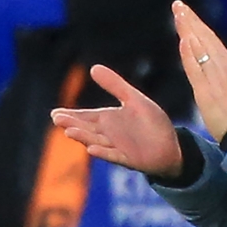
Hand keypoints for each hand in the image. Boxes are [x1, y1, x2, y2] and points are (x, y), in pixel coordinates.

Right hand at [51, 65, 183, 177]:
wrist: (171, 146)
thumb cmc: (151, 123)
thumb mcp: (134, 99)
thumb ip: (115, 85)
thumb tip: (93, 67)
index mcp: (109, 120)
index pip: (86, 117)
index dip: (72, 115)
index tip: (55, 113)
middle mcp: (109, 134)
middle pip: (87, 129)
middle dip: (73, 124)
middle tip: (57, 119)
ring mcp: (118, 147)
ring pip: (97, 141)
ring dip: (84, 137)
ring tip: (69, 131)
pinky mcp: (129, 159)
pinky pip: (114, 155)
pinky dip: (103, 152)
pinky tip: (91, 149)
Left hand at [172, 0, 226, 140]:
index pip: (210, 37)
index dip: (197, 22)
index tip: (185, 9)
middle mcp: (221, 66)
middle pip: (203, 39)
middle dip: (189, 21)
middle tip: (178, 5)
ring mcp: (212, 77)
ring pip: (198, 50)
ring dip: (187, 31)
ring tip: (178, 15)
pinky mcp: (204, 90)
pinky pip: (196, 69)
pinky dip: (189, 55)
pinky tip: (184, 41)